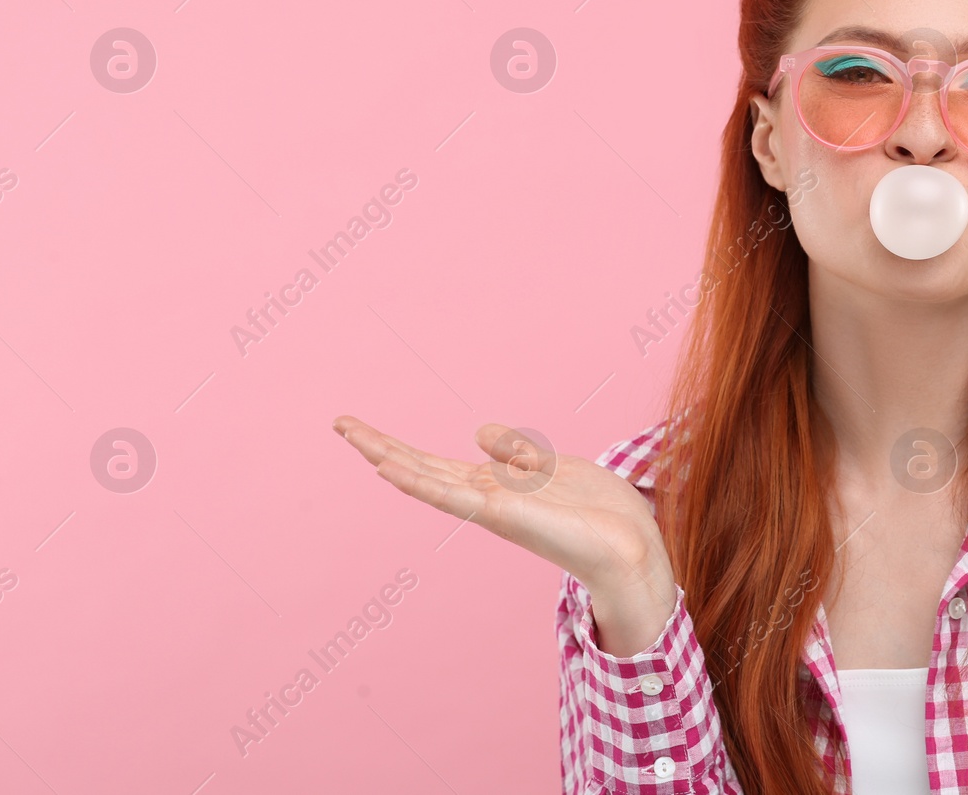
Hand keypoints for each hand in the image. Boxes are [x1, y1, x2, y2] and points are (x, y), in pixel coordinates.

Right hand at [330, 416, 675, 613]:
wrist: (628, 546)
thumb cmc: (598, 513)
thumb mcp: (553, 467)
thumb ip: (516, 453)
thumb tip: (478, 432)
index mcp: (494, 486)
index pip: (435, 463)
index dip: (399, 445)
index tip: (360, 426)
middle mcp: (484, 498)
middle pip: (420, 467)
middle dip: (380, 445)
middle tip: (339, 421)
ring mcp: (489, 508)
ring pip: (428, 478)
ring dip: (389, 456)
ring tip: (354, 436)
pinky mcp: (501, 515)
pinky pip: (451, 497)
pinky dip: (420, 482)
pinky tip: (390, 468)